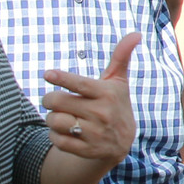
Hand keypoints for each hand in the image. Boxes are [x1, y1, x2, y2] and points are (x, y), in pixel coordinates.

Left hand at [41, 33, 140, 164]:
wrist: (122, 142)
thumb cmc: (115, 104)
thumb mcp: (118, 82)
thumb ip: (121, 56)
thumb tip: (136, 33)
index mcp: (107, 93)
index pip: (80, 84)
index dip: (62, 78)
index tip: (48, 74)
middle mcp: (101, 114)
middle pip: (58, 102)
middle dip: (49, 99)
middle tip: (53, 100)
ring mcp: (94, 134)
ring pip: (55, 121)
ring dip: (51, 118)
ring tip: (59, 116)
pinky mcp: (87, 150)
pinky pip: (57, 140)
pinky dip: (54, 135)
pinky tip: (63, 131)